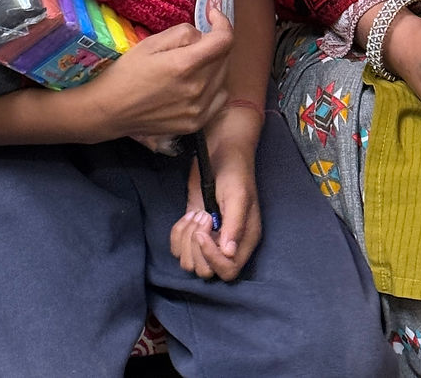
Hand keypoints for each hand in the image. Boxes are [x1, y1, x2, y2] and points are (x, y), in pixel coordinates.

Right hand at [79, 9, 232, 143]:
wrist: (109, 111)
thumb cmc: (127, 73)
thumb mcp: (151, 42)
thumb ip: (183, 33)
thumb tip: (203, 34)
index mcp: (185, 65)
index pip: (224, 40)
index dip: (222, 23)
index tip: (212, 16)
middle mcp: (197, 88)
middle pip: (224, 57)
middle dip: (214, 42)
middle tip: (197, 40)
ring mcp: (198, 109)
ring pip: (223, 76)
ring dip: (215, 64)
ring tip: (195, 62)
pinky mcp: (196, 124)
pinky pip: (220, 97)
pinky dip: (215, 85)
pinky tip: (198, 83)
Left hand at [169, 108, 261, 279]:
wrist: (220, 149)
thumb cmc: (234, 170)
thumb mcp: (238, 195)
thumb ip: (235, 224)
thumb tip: (229, 254)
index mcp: (244, 239)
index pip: (229, 271)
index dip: (212, 259)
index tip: (203, 233)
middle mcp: (227, 244)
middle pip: (206, 271)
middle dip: (197, 247)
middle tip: (201, 216)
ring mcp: (209, 238)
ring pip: (189, 262)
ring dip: (185, 239)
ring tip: (195, 214)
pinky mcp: (193, 229)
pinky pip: (177, 248)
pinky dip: (177, 234)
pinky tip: (187, 214)